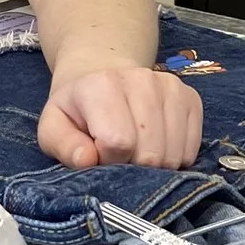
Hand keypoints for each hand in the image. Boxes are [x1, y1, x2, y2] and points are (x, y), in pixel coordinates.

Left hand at [37, 62, 202, 169]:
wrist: (102, 77)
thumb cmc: (77, 110)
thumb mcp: (53, 127)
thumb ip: (63, 146)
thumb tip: (87, 160)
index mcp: (102, 84)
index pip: (119, 143)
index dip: (108, 161)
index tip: (98, 154)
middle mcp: (141, 79)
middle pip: (150, 153)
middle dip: (132, 166)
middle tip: (118, 155)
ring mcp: (170, 87)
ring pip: (173, 155)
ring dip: (155, 167)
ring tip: (135, 151)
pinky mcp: (191, 98)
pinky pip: (191, 149)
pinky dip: (175, 158)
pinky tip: (156, 146)